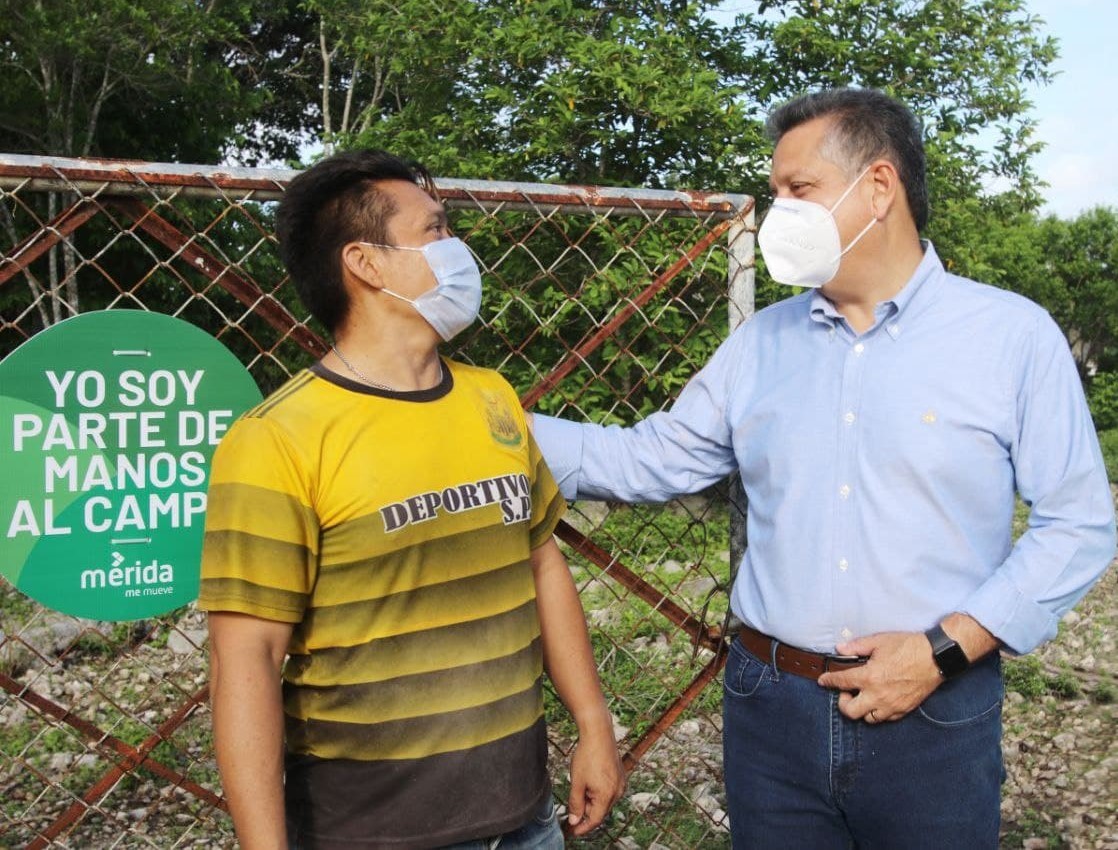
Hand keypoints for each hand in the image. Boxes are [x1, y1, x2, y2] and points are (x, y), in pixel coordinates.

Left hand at [565, 725, 625, 835]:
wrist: (599, 733)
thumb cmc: (587, 756)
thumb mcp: (577, 782)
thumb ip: (576, 804)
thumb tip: (575, 821)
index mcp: (607, 795)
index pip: (595, 820)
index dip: (583, 828)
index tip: (572, 831)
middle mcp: (618, 791)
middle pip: (600, 811)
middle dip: (586, 814)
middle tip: (571, 813)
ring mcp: (621, 783)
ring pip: (604, 801)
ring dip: (592, 802)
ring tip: (579, 794)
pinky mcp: (620, 776)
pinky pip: (609, 791)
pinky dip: (598, 793)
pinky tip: (588, 785)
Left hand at [816, 630, 941, 722]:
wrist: (935, 658)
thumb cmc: (907, 647)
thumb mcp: (879, 641)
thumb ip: (856, 646)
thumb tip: (840, 649)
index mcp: (869, 677)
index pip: (841, 682)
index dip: (828, 681)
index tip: (823, 681)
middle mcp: (878, 695)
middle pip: (850, 711)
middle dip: (843, 703)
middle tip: (846, 692)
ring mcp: (892, 705)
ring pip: (868, 719)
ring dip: (861, 710)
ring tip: (863, 697)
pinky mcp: (904, 710)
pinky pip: (886, 719)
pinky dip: (878, 712)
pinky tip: (878, 701)